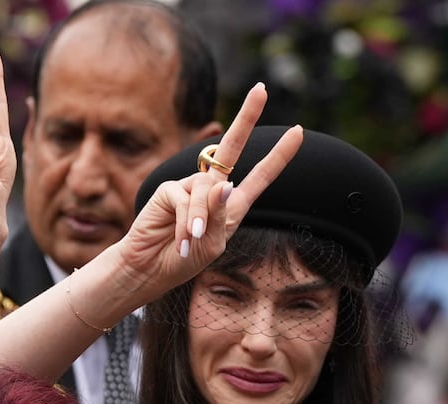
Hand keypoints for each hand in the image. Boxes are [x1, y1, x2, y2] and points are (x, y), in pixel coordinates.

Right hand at [110, 83, 302, 300]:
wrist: (149, 271)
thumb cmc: (183, 261)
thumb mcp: (211, 245)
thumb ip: (219, 217)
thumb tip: (223, 185)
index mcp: (232, 205)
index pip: (260, 176)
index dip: (279, 155)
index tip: (298, 131)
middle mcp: (213, 190)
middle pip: (231, 149)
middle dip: (246, 118)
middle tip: (261, 89)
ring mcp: (190, 187)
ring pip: (206, 189)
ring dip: (199, 219)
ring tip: (190, 242)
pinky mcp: (169, 189)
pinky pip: (184, 200)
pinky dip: (185, 222)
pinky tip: (180, 240)